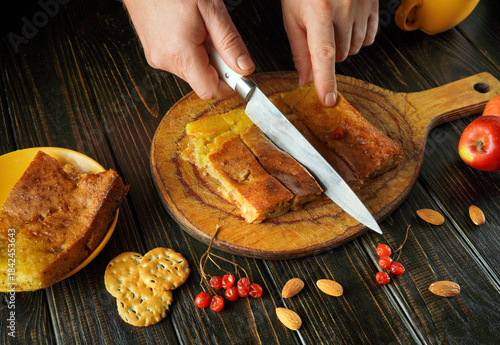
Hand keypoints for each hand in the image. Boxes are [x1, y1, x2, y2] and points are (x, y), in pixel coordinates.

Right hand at [122, 0, 254, 99]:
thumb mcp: (211, 9)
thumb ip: (229, 42)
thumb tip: (244, 68)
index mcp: (180, 53)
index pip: (210, 90)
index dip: (229, 86)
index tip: (241, 74)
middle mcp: (165, 60)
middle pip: (202, 82)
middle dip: (218, 66)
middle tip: (218, 38)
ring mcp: (157, 58)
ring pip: (192, 72)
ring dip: (204, 57)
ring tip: (200, 30)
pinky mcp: (153, 53)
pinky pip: (181, 62)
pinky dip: (192, 52)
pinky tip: (190, 31)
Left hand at [281, 0, 378, 105]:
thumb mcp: (293, 15)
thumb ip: (299, 50)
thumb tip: (305, 79)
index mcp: (320, 12)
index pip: (323, 55)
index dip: (326, 80)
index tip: (328, 100)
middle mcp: (344, 10)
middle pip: (338, 56)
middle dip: (327, 54)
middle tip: (318, 33)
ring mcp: (362, 7)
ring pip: (354, 49)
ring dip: (342, 46)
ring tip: (331, 24)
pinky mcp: (374, 5)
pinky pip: (369, 38)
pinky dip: (357, 38)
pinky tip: (347, 25)